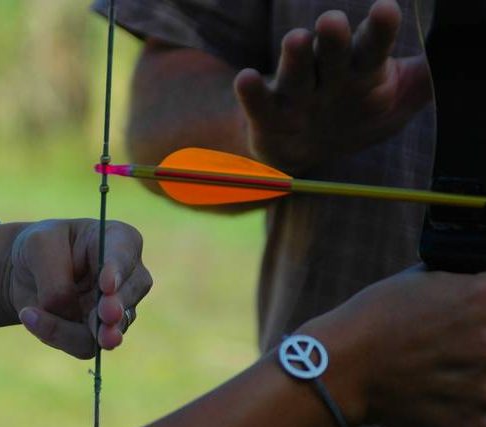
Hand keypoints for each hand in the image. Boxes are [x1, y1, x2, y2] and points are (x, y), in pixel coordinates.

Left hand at [9, 219, 151, 358]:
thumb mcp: (39, 246)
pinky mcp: (99, 335)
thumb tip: (68, 314)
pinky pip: (84, 345)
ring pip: (106, 330)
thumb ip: (55, 279)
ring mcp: (119, 310)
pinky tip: (31, 318)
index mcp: (120, 240)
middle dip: (112, 310)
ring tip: (33, 317)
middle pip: (127, 297)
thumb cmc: (42, 247)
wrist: (28, 271)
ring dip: (70, 329)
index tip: (107, 286)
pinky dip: (55, 335)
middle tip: (104, 317)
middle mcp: (128, 278)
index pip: (124, 255)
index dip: (117, 272)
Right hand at [234, 0, 431, 172]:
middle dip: (333, 38)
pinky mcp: (266, 116)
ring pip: (296, 75)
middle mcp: (328, 77)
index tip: (385, 9)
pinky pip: (258, 103)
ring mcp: (296, 95)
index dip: (379, 30)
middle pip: (332, 54)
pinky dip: (251, 93)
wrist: (304, 148)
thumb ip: (420, 83)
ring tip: (297, 40)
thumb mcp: (392, 105)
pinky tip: (245, 79)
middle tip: (332, 21)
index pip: (372, 47)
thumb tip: (446, 62)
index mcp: (361, 70)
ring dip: (294, 58)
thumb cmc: (351, 117)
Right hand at [300, 268, 485, 426]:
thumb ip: (463, 284)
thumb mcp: (420, 281)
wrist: (338, 368)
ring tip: (446, 370)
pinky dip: (475, 407)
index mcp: (481, 298)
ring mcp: (484, 385)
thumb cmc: (370, 319)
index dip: (483, 306)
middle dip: (477, 342)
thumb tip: (480, 286)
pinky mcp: (473, 421)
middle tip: (454, 346)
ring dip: (478, 375)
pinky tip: (450, 396)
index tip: (473, 317)